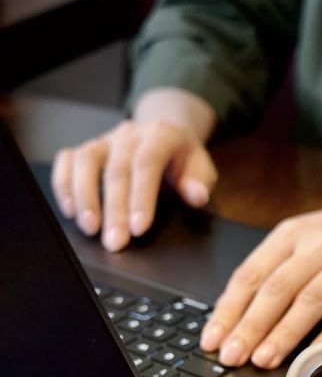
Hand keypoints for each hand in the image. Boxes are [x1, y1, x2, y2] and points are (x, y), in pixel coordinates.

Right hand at [51, 118, 217, 250]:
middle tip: (115, 242)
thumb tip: (197, 196)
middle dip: (115, 210)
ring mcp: (105, 139)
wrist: (168, 136)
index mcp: (161, 135)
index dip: (142, 197)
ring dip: (85, 197)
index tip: (139, 228)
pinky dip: (64, 185)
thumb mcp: (201, 169)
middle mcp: (130, 134)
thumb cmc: (184, 160)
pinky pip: (67, 161)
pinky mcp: (87, 149)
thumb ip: (199, 183)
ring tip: (90, 229)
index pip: (147, 164)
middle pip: (117, 170)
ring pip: (86, 162)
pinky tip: (70, 211)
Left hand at [199, 195, 321, 368]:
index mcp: (293, 233)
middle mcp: (317, 242)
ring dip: (283, 333)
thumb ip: (278, 264)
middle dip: (249, 326)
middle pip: (275, 288)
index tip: (212, 338)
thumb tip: (238, 309)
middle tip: (231, 356)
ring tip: (263, 360)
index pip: (250, 273)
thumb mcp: (309, 233)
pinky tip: (313, 354)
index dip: (228, 309)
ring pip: (308, 299)